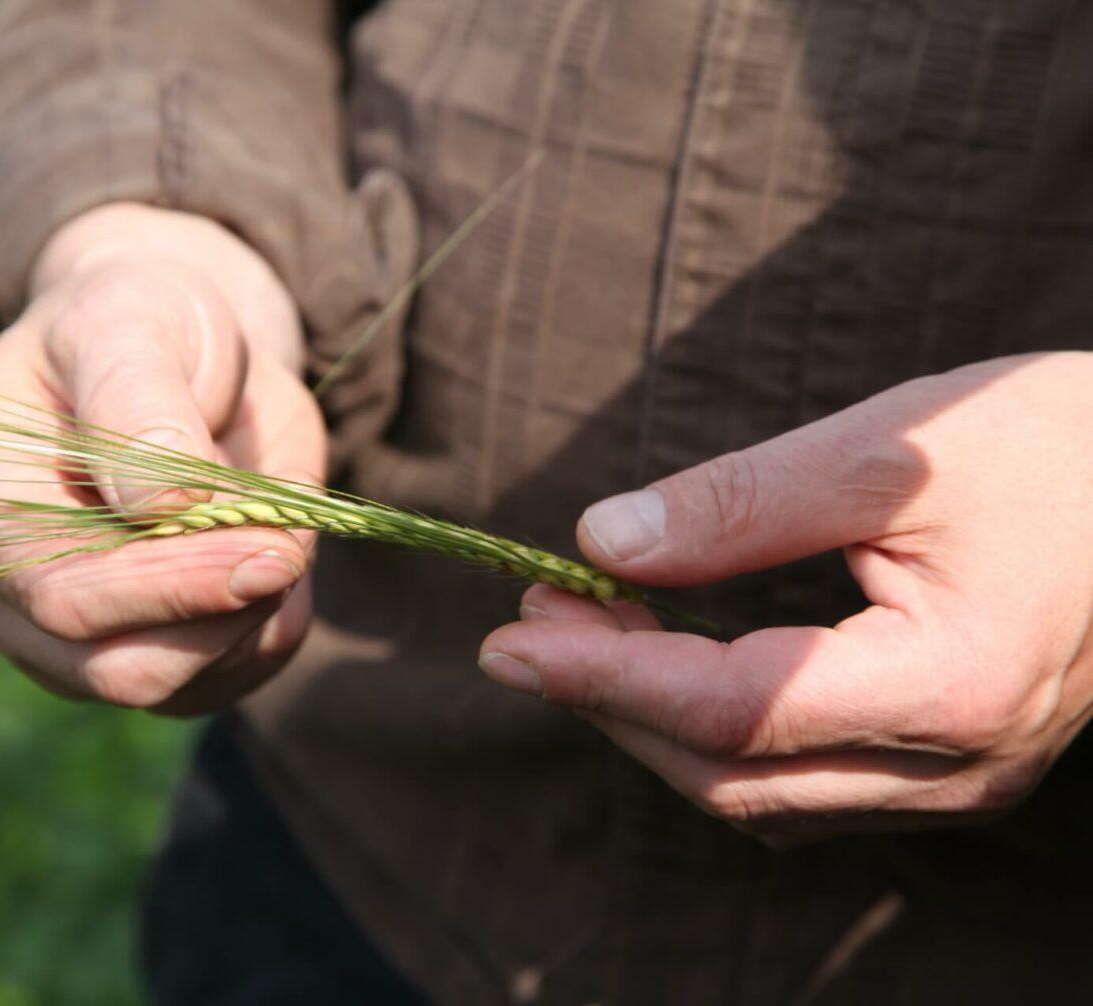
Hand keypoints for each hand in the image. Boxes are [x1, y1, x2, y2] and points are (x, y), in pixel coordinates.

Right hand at [0, 203, 325, 714]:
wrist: (173, 356)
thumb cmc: (135, 325)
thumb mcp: (130, 322)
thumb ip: (137, 399)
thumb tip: (165, 503)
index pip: (64, 594)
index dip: (175, 585)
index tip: (275, 550)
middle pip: (118, 669)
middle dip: (223, 614)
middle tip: (294, 543)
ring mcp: (58, 642)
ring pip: (174, 689)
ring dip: (254, 622)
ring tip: (279, 527)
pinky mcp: (132, 660)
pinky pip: (215, 686)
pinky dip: (268, 637)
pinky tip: (279, 561)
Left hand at [480, 353, 1092, 843]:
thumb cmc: (1060, 446)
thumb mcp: (893, 450)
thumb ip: (742, 501)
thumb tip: (604, 542)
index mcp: (953, 683)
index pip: (733, 710)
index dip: (605, 679)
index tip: (507, 640)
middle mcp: (957, 763)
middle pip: (732, 773)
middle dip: (612, 703)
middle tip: (531, 621)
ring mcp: (959, 779)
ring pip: (761, 793)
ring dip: (654, 721)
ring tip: (581, 632)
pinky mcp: (952, 764)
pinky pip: (803, 783)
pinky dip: (714, 731)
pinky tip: (669, 666)